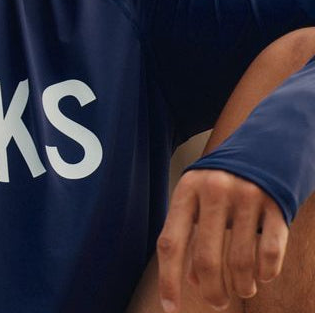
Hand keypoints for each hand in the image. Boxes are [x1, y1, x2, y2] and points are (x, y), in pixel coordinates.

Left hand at [156, 169, 288, 311]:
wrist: (261, 149)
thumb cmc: (220, 183)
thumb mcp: (196, 200)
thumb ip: (189, 235)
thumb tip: (193, 282)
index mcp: (186, 190)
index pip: (170, 242)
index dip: (169, 280)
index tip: (171, 309)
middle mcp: (213, 190)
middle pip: (206, 259)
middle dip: (211, 291)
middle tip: (216, 302)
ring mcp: (246, 196)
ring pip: (240, 262)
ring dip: (241, 287)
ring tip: (241, 289)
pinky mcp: (275, 204)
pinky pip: (270, 253)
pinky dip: (266, 273)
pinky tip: (262, 275)